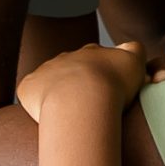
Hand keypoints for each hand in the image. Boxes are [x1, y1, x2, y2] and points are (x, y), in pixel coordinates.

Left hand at [15, 39, 150, 121]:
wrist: (82, 100)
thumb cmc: (113, 84)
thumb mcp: (135, 61)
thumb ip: (134, 50)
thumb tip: (131, 49)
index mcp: (93, 52)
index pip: (98, 57)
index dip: (104, 73)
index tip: (109, 90)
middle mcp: (67, 57)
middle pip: (72, 67)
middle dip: (79, 82)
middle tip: (90, 104)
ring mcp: (46, 70)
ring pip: (50, 79)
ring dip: (58, 93)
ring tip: (69, 114)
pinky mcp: (28, 86)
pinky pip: (31, 93)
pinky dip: (37, 103)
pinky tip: (47, 116)